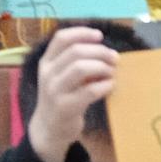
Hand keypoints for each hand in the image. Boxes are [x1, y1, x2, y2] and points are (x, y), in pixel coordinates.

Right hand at [28, 27, 118, 161]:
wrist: (50, 128)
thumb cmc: (61, 97)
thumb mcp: (60, 76)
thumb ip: (74, 62)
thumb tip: (103, 49)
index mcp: (46, 62)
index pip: (61, 38)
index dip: (82, 33)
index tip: (99, 36)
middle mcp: (48, 74)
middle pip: (75, 51)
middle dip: (99, 51)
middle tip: (114, 57)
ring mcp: (55, 91)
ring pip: (80, 68)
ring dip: (102, 67)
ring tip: (112, 72)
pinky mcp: (66, 107)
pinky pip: (90, 91)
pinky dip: (104, 85)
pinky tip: (110, 85)